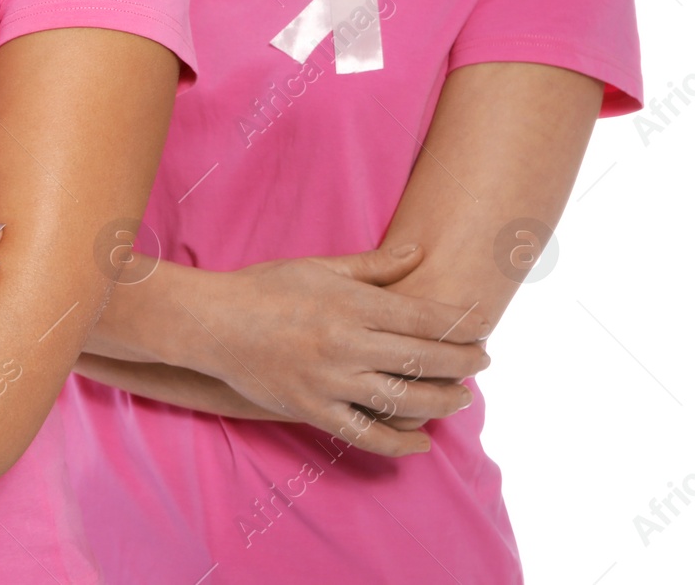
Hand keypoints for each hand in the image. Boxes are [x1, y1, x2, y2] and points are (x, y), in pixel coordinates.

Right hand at [185, 245, 490, 455]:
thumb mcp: (319, 267)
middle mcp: (346, 344)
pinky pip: (365, 434)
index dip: (461, 324)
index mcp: (351, 304)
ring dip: (443, 401)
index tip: (483, 327)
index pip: (424, 317)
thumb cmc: (265, 287)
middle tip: (482, 361)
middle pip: (424, 358)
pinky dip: (399, 443)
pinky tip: (421, 442)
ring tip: (461, 397)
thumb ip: (373, 267)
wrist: (212, 322)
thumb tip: (418, 252)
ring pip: (404, 400)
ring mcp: (330, 382)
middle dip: (463, 362)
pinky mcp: (312, 410)